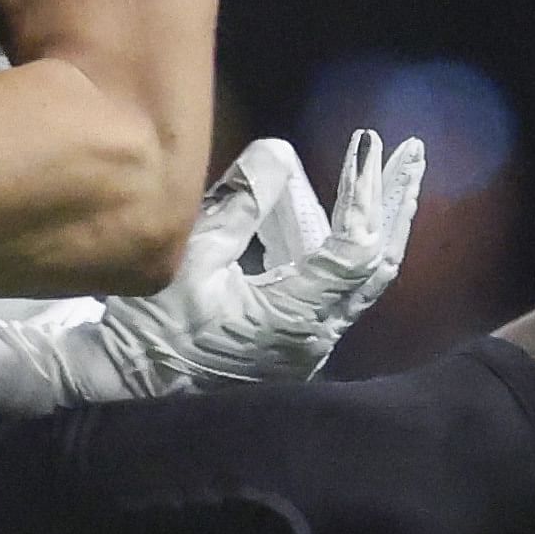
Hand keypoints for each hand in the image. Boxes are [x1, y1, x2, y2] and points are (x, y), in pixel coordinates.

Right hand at [84, 128, 426, 393]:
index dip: (364, 196)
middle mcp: (314, 339)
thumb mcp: (190, 256)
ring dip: (377, 227)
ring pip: (363, 282)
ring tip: (388, 176)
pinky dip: (347, 250)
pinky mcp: (292, 346)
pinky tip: (344, 217)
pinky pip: (338, 293)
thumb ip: (240, 204)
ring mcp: (306, 347)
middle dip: (394, 206)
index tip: (365, 148)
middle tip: (411, 155)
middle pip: (376, 266)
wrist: (123, 385)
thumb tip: (278, 152)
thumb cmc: (149, 328)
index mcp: (293, 319)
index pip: (354, 250)